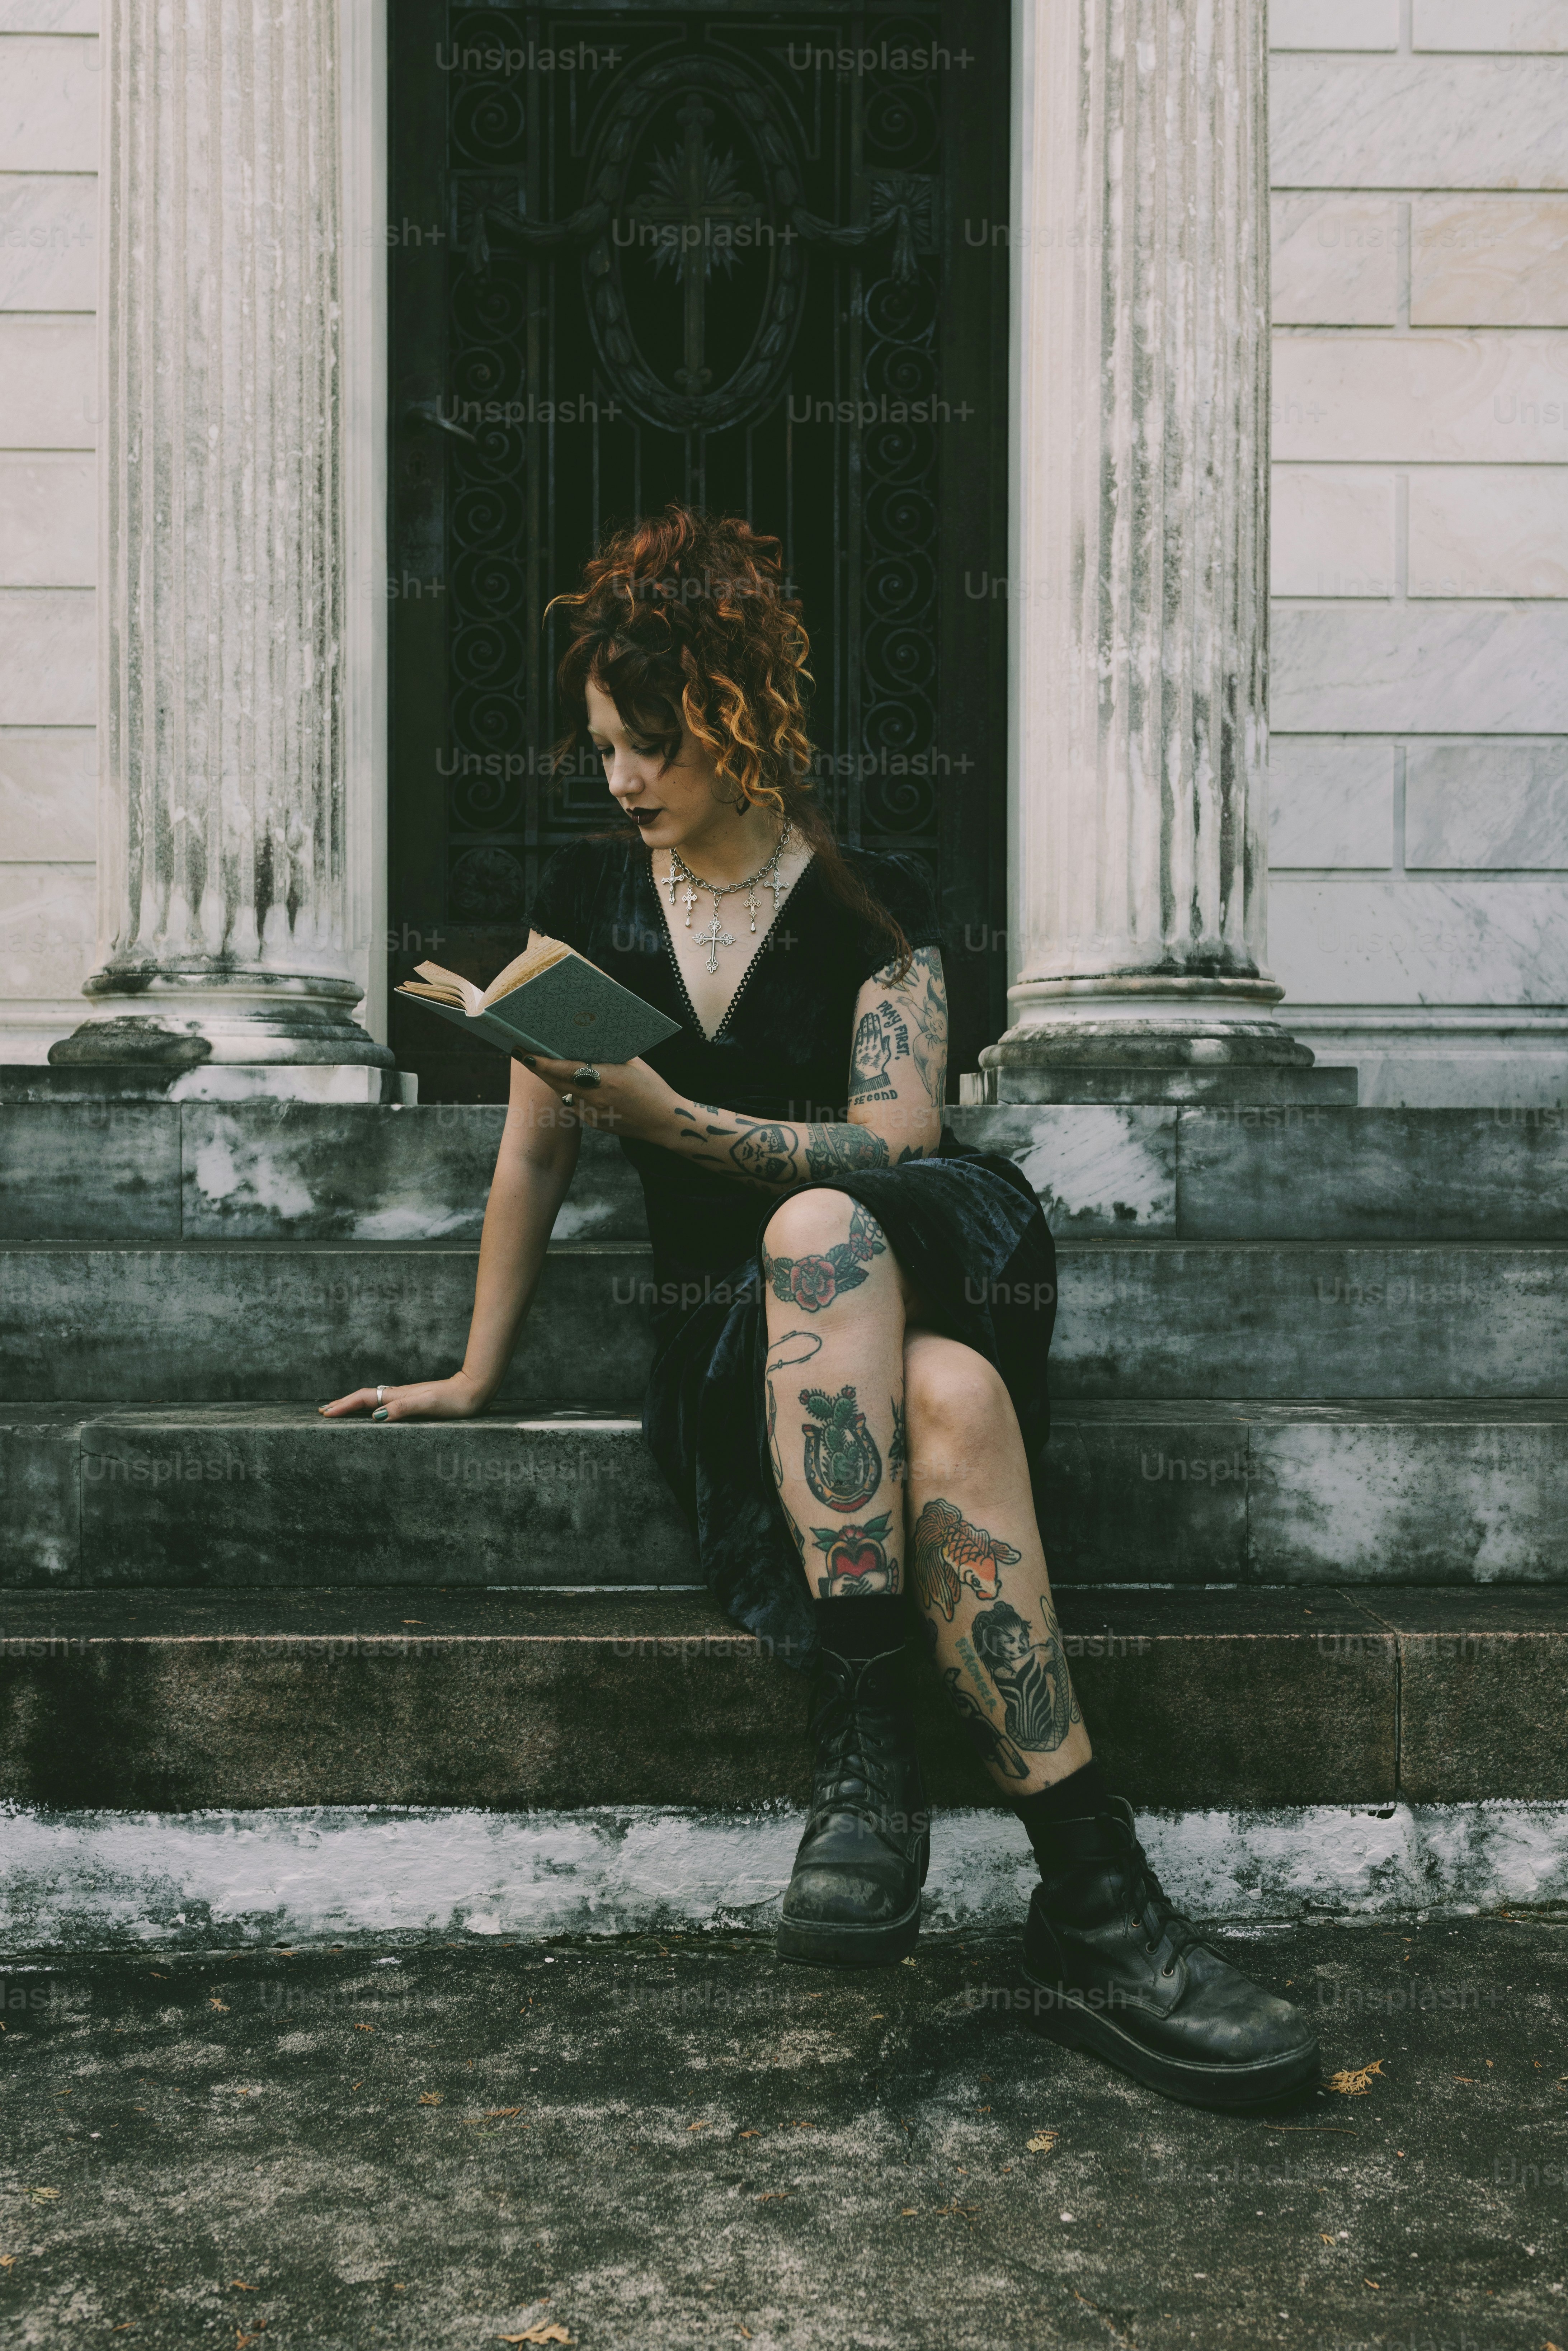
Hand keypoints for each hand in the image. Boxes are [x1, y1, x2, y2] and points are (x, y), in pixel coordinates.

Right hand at [319, 1373, 486, 1422]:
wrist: (474, 1391)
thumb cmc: (454, 1399)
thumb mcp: (428, 1404)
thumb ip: (403, 1408)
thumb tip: (377, 1416)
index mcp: (398, 1396)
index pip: (364, 1399)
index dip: (344, 1405)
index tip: (326, 1413)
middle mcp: (399, 1395)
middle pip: (364, 1398)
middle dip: (343, 1404)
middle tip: (323, 1411)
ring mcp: (406, 1398)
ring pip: (373, 1401)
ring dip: (354, 1405)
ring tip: (340, 1411)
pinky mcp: (414, 1402)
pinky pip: (384, 1405)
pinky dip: (370, 1408)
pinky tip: (372, 1413)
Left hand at [515, 1051, 673, 1139]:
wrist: (665, 1122)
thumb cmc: (653, 1088)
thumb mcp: (635, 1063)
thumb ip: (611, 1053)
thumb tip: (589, 1040)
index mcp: (607, 1079)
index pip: (565, 1070)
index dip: (542, 1062)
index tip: (525, 1052)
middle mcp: (596, 1098)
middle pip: (557, 1083)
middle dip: (539, 1068)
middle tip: (523, 1054)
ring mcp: (593, 1114)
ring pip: (563, 1094)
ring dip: (551, 1080)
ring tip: (540, 1066)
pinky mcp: (595, 1123)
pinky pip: (574, 1105)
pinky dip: (567, 1092)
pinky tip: (564, 1083)